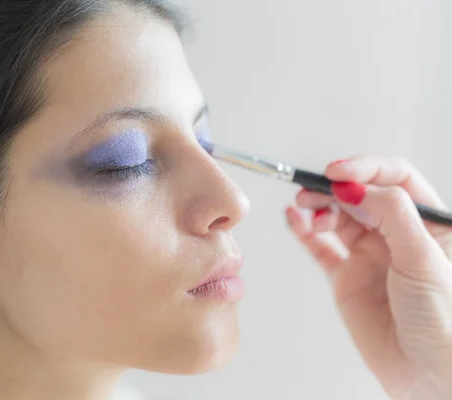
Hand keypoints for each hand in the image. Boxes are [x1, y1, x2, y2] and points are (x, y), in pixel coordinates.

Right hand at [286, 157, 451, 399]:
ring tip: (303, 205)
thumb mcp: (423, 260)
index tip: (338, 172)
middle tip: (314, 189)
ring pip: (337, 218)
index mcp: (428, 225)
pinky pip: (320, 247)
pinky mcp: (346, 277)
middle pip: (360, 196)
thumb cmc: (444, 324)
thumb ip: (391, 217)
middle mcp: (396, 235)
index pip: (396, 180)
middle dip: (335, 189)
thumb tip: (357, 187)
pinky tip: (294, 218)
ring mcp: (369, 256)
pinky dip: (304, 231)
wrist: (426, 374)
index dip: (367, 169)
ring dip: (318, 206)